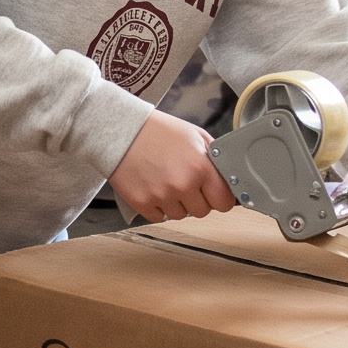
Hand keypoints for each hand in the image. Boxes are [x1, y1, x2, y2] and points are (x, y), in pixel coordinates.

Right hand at [110, 110, 238, 222]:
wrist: (122, 131)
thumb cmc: (157, 131)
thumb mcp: (195, 135)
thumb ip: (214, 158)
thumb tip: (226, 177)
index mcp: (200, 167)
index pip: (224, 202)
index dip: (219, 197)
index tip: (213, 193)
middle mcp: (182, 184)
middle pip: (202, 212)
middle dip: (196, 199)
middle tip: (184, 182)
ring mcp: (161, 196)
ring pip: (180, 215)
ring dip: (176, 203)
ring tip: (165, 181)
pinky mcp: (142, 203)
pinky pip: (159, 217)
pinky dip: (157, 206)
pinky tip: (153, 187)